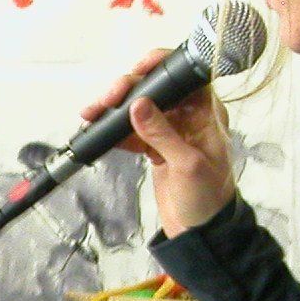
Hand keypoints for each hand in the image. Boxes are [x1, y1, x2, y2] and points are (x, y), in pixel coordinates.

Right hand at [92, 49, 236, 236]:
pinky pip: (133, 132)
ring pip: (140, 109)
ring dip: (115, 110)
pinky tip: (99, 132)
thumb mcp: (187, 165)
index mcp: (207, 114)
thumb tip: (138, 104)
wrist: (201, 233)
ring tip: (92, 114)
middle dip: (128, 90)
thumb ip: (162, 134)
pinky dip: (116, 131)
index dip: (160, 66)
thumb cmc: (207, 199)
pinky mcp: (156, 148)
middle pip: (156, 89)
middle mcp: (190, 116)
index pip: (185, 76)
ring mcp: (171, 132)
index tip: (135, 70)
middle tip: (106, 99)